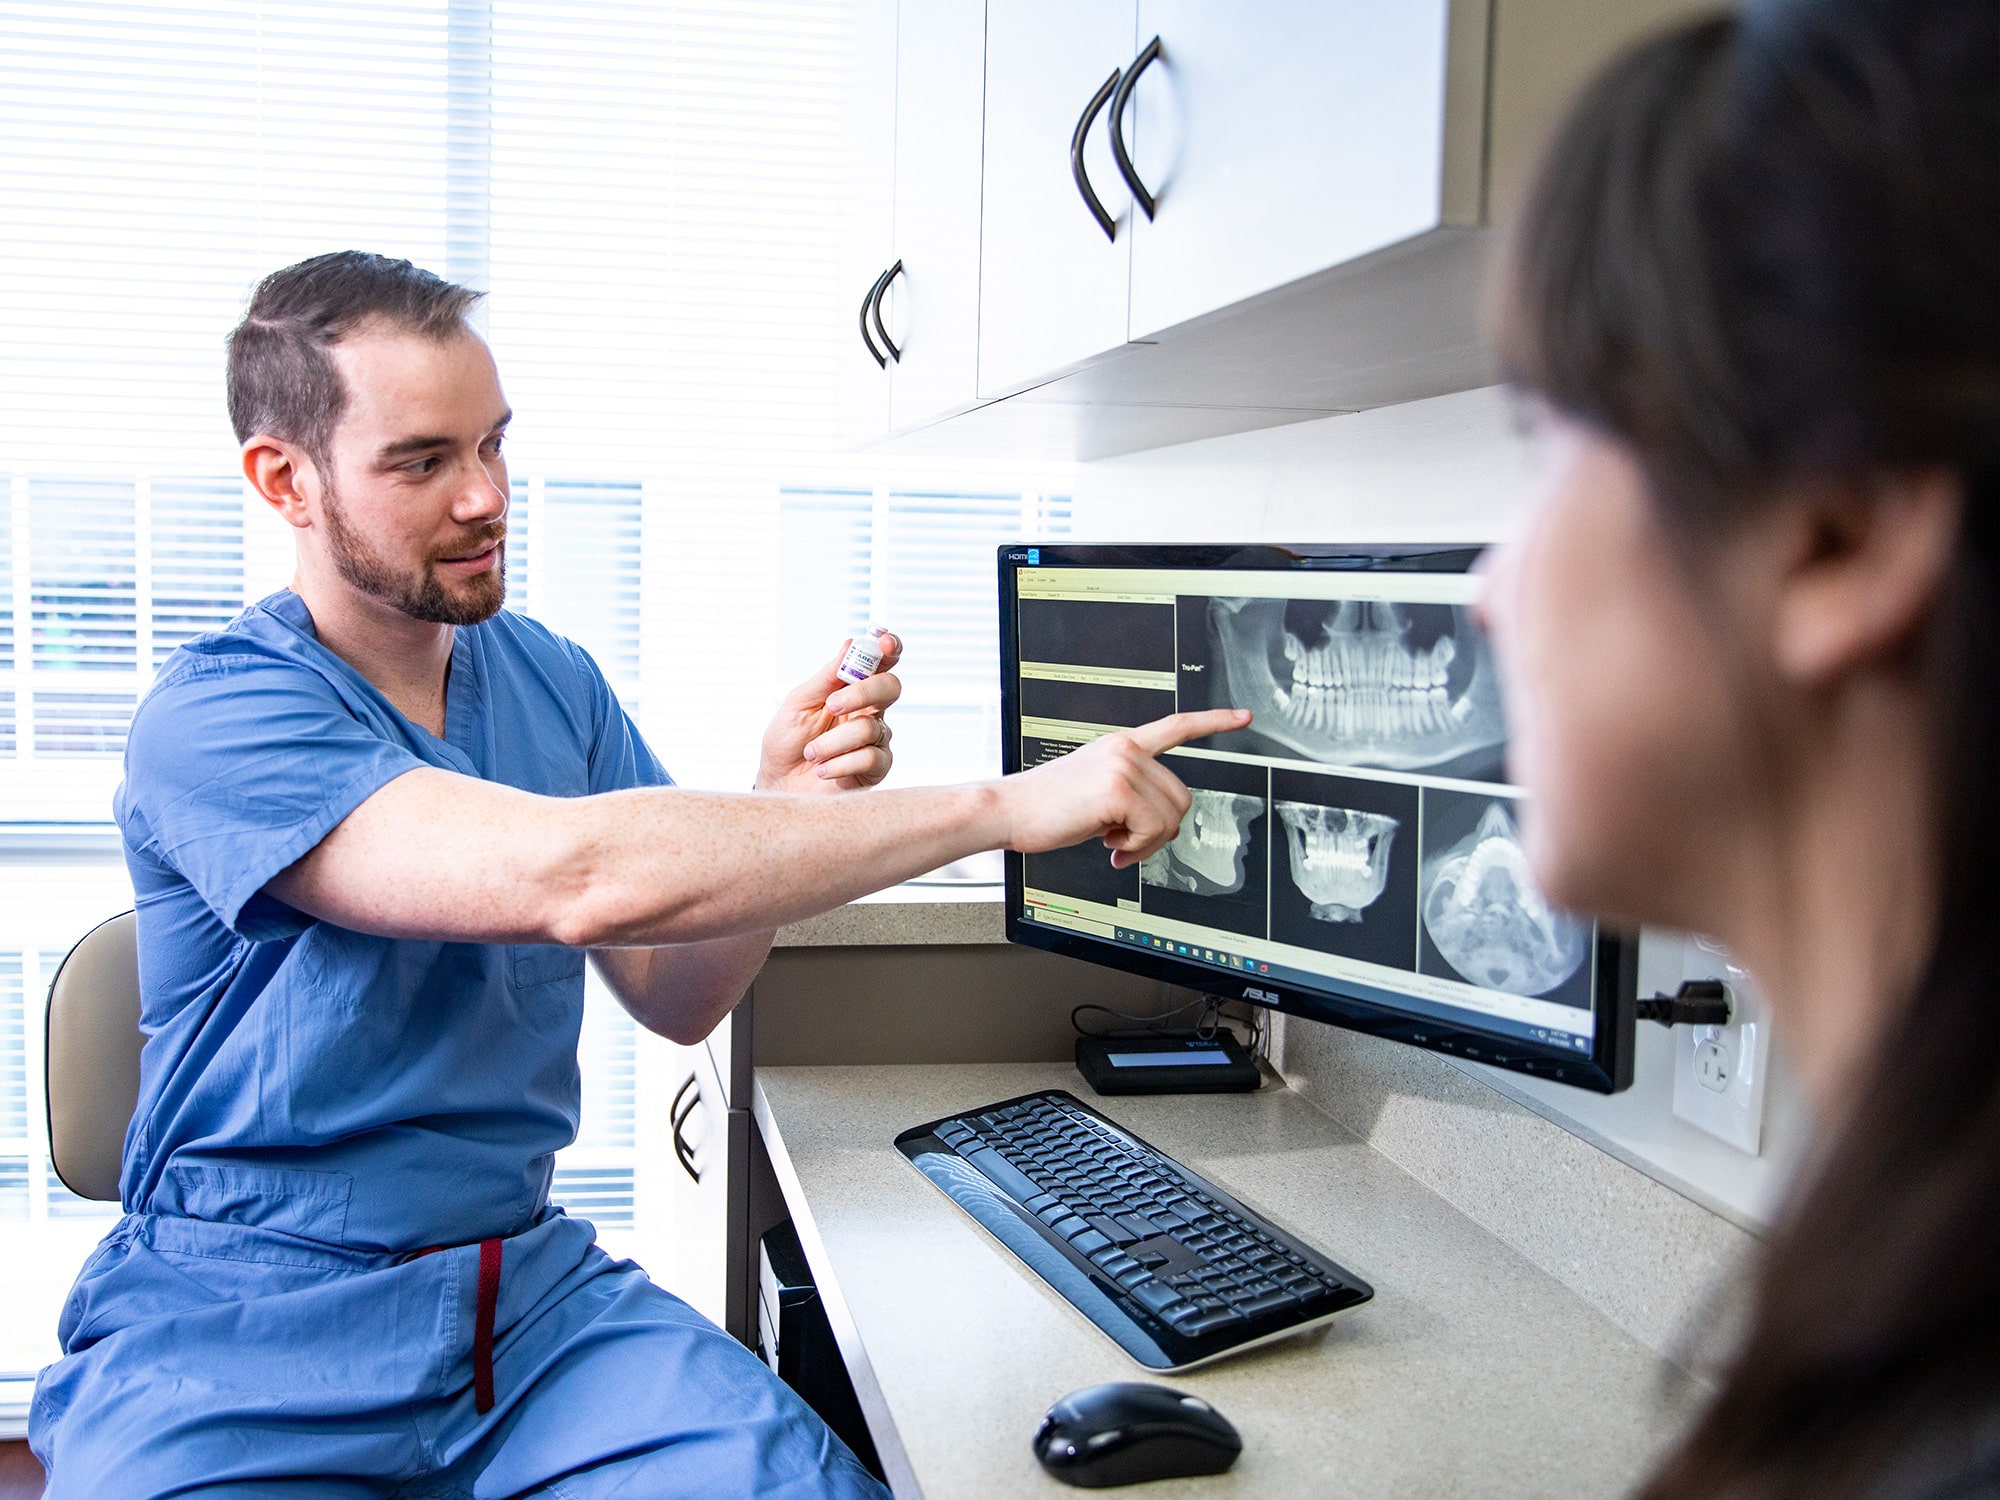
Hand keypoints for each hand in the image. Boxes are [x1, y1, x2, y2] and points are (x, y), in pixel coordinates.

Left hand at [755, 634, 903, 793]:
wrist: (780, 785)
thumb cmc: (788, 742)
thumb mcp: (799, 703)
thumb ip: (826, 677)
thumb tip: (849, 644)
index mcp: (851, 689)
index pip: (880, 663)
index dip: (890, 648)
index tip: (884, 643)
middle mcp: (869, 711)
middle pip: (890, 687)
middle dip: (862, 692)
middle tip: (832, 704)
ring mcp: (876, 740)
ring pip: (870, 728)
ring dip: (832, 742)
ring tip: (811, 754)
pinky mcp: (877, 769)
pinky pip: (871, 758)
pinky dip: (840, 763)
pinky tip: (823, 770)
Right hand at [997, 709, 1251, 866]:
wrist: (1008, 810)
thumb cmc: (1044, 807)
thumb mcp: (1096, 794)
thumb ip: (1132, 798)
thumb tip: (1163, 827)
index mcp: (1120, 745)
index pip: (1175, 726)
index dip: (1213, 722)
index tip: (1243, 717)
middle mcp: (1126, 749)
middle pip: (1181, 796)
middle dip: (1159, 829)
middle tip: (1126, 842)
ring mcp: (1124, 765)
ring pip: (1171, 817)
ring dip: (1145, 842)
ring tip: (1113, 842)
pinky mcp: (1119, 788)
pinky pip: (1152, 829)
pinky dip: (1134, 847)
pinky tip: (1108, 844)